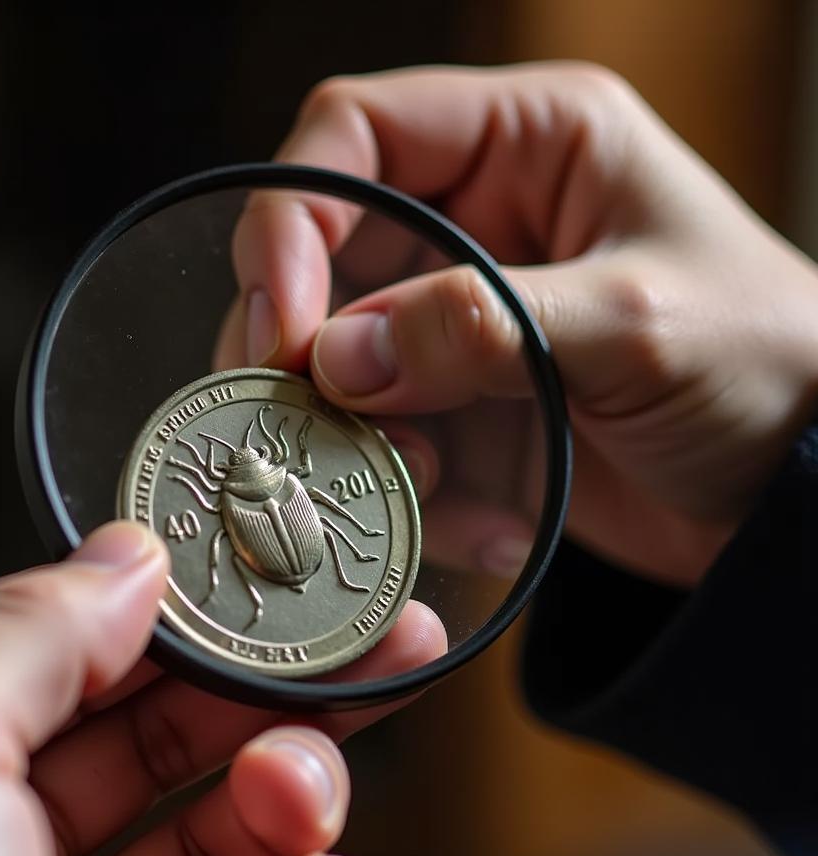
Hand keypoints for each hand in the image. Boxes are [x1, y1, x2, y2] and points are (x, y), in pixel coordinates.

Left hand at [0, 522, 442, 855]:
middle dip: (278, 694)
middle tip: (368, 650)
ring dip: (302, 805)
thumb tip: (132, 557)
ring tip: (304, 796)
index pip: (82, 667)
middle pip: (178, 748)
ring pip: (240, 855)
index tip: (272, 587)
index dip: (183, 620)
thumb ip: (30, 629)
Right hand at [218, 63, 817, 584]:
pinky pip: (390, 434)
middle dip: (303, 344)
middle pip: (326, 253)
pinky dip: (411, 487)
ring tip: (417, 480)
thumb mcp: (634, 323)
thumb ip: (482, 327)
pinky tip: (482, 523)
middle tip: (300, 417)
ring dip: (354, 429)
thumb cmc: (768, 363)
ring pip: (342, 357)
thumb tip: (337, 357)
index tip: (287, 323)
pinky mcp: (467, 403)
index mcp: (528, 144)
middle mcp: (480, 222)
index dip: (296, 216)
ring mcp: (467, 320)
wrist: (799, 490)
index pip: (357, 135)